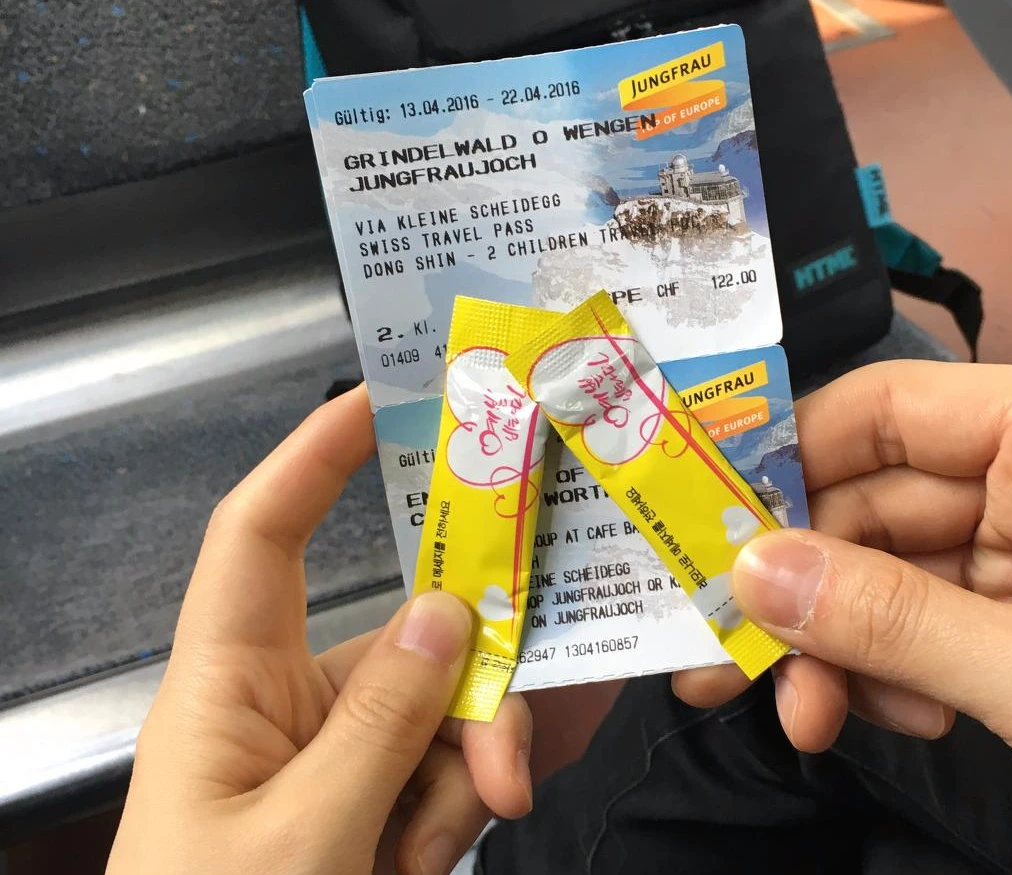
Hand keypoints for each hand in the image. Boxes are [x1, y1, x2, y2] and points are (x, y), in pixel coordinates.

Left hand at [107, 385, 532, 874]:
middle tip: (510, 758)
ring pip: (448, 709)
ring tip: (486, 820)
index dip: (312, 458)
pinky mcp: (380, 806)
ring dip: (477, 762)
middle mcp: (290, 702)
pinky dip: (470, 800)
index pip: (259, 538)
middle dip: (470, 686)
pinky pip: (450, 770)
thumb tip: (451, 610)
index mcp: (228, 684)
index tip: (384, 398)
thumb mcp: (300, 840)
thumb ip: (382, 723)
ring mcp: (343, 757)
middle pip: (404, 640)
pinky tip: (476, 831)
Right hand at [678, 362, 1011, 874]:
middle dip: (812, 585)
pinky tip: (887, 716)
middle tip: (730, 656)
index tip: (705, 519)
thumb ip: (891, 622)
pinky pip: (945, 620)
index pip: (900, 407)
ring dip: (849, 641)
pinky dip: (903, 670)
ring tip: (809, 714)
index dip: (792, 458)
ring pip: (908, 570)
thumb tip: (752, 573)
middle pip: (891, 500)